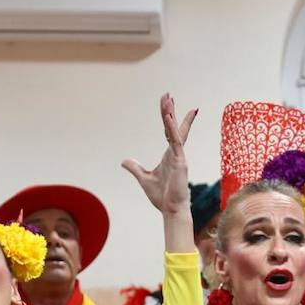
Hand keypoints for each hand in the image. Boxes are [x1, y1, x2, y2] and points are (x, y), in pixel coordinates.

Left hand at [122, 93, 196, 216]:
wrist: (171, 209)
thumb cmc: (162, 196)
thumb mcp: (144, 178)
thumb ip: (135, 168)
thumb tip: (124, 161)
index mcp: (169, 155)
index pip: (169, 131)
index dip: (168, 117)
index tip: (168, 102)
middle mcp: (175, 153)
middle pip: (174, 127)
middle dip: (171, 110)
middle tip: (168, 94)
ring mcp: (179, 156)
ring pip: (175, 131)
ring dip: (172, 115)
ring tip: (169, 99)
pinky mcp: (180, 162)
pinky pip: (176, 142)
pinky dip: (172, 130)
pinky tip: (168, 118)